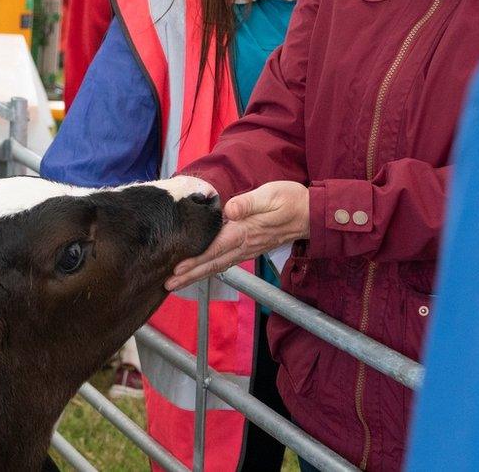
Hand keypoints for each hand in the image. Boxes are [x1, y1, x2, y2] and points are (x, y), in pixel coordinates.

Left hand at [165, 181, 309, 290]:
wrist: (311, 213)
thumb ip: (248, 202)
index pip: (215, 249)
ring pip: (218, 265)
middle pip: (212, 263)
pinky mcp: (250, 248)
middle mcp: (244, 245)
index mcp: (245, 231)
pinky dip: (211, 269)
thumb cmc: (290, 200)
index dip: (195, 260)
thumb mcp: (270, 195)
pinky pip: (226, 262)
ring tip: (177, 282)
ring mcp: (248, 249)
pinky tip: (202, 271)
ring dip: (198, 275)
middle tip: (168, 284)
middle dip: (190, 274)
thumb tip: (229, 209)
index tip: (176, 269)